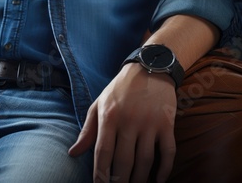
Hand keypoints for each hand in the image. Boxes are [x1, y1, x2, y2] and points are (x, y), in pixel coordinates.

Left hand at [68, 63, 176, 182]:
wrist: (150, 68)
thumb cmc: (119, 90)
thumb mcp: (98, 105)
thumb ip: (87, 131)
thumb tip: (73, 153)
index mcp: (109, 116)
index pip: (102, 152)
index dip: (100, 173)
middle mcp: (129, 121)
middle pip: (124, 161)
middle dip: (120, 181)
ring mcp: (150, 123)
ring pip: (145, 160)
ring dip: (140, 179)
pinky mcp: (167, 124)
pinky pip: (168, 152)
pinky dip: (165, 169)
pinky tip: (159, 180)